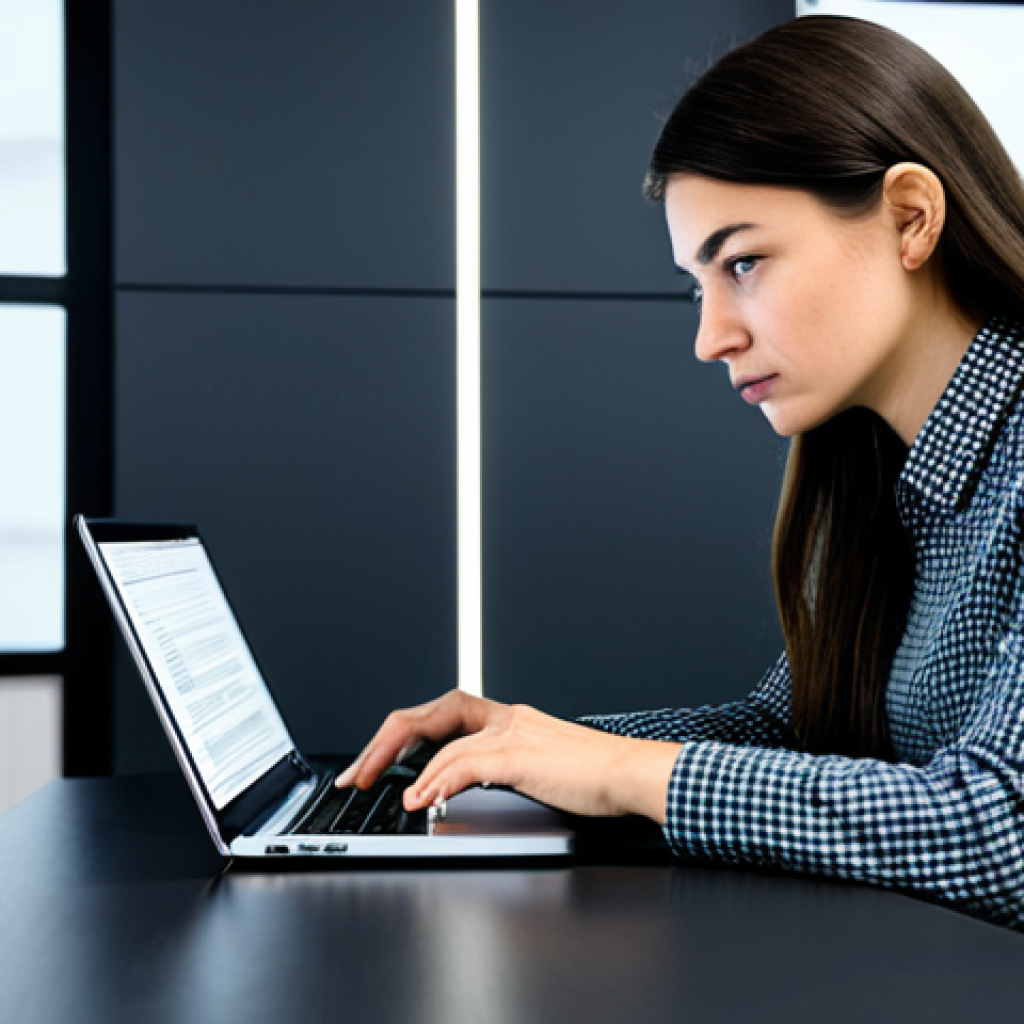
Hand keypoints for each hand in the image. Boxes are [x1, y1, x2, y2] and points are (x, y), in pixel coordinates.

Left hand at [336, 689, 680, 823]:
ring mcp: (514, 733)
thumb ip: (504, 770)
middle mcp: (507, 718)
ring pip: (444, 741)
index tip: (378, 761)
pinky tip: (422, 801)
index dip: (405, 733)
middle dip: (387, 741)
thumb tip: (462, 790)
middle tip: (357, 774)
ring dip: (406, 769)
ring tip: (380, 792)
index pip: (444, 712)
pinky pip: (466, 765)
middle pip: (432, 713)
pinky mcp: (522, 755)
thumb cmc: (597, 777)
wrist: (633, 774)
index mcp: (510, 719)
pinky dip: (438, 782)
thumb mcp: (541, 768)